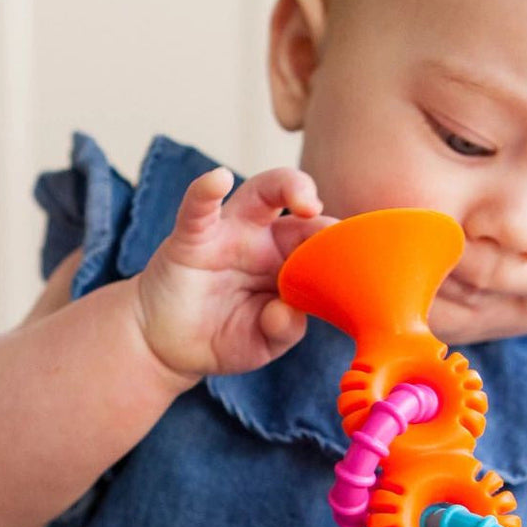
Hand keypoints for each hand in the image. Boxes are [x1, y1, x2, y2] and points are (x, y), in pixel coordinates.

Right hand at [135, 166, 333, 379]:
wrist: (168, 347)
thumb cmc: (223, 337)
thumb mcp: (262, 343)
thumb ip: (282, 330)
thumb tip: (288, 313)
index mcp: (289, 264)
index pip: (322, 244)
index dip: (340, 248)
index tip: (358, 262)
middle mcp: (264, 241)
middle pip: (299, 210)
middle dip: (322, 213)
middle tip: (334, 228)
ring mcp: (229, 235)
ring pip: (260, 193)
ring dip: (286, 186)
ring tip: (303, 198)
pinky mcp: (191, 239)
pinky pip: (199, 209)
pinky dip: (206, 191)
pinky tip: (217, 179)